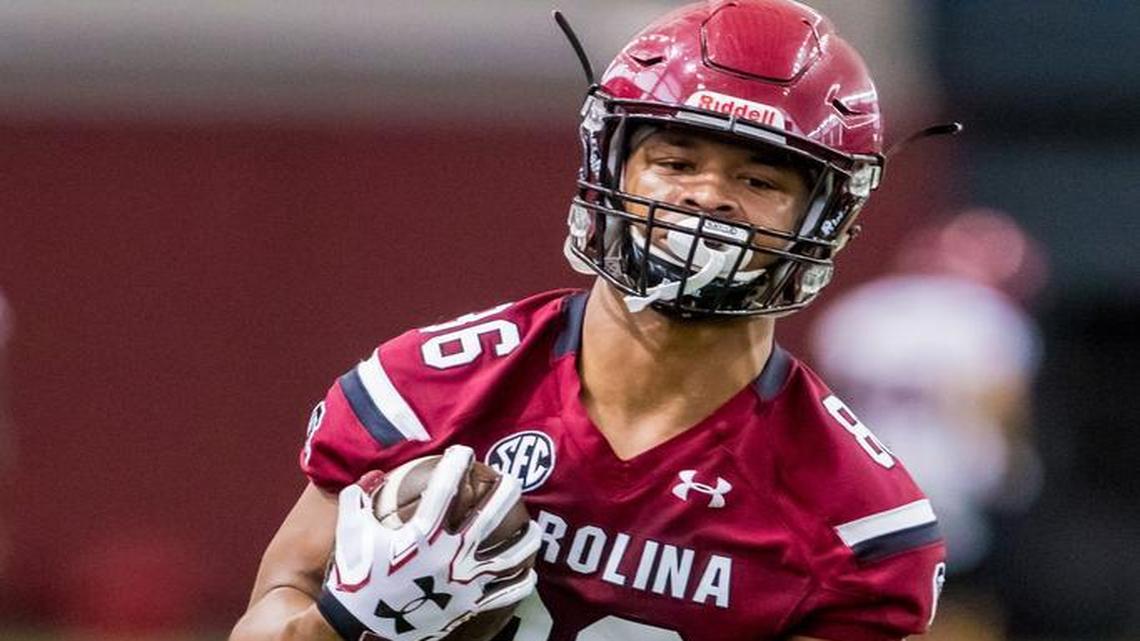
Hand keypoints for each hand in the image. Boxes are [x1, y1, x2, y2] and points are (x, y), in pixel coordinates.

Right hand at [317, 445, 539, 640]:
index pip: (446, 489)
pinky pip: (503, 595)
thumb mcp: (350, 533)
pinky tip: (529, 575)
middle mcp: (449, 556)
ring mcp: (462, 583)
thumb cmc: (355, 577)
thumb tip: (375, 474)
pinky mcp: (468, 606)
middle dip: (504, 493)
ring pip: (507, 557)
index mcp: (422, 535)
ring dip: (525, 540)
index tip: (464, 452)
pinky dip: (520, 584)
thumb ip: (359, 498)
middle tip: (510, 479)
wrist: (358, 627)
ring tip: (532, 527)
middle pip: (489, 517)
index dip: (457, 464)